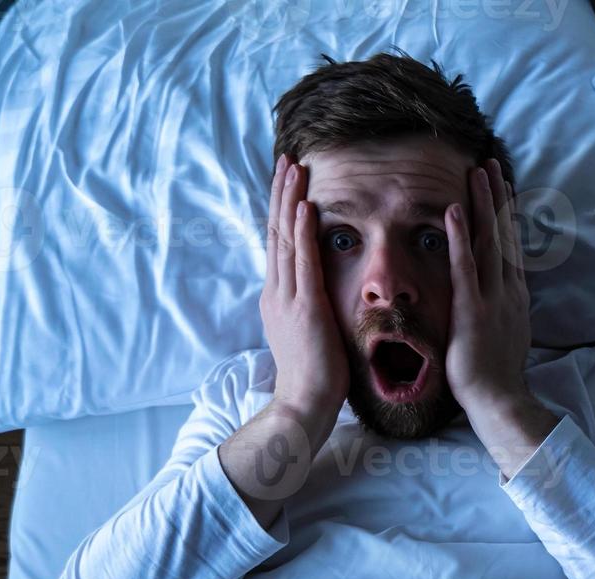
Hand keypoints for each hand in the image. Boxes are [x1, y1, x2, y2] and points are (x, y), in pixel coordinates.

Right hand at [261, 155, 346, 419]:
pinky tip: (306, 205)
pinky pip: (303, 261)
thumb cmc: (314, 374)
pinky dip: (303, 231)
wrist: (304, 402)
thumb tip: (317, 292)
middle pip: (276, 231)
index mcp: (278, 296)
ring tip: (294, 168)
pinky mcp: (305, 306)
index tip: (288, 181)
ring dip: (290, 200)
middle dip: (281, 193)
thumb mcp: (309, 332)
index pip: (280, 243)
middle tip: (286, 160)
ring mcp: (288, 297)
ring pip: (286, 238)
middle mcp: (277, 291)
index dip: (282, 210)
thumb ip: (309, 307)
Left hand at [444, 158, 532, 412]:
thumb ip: (499, 311)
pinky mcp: (473, 310)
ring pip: (489, 241)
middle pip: (504, 233)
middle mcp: (508, 290)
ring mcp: (492, 298)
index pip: (509, 245)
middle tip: (491, 163)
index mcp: (513, 296)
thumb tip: (496, 300)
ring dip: (482, 204)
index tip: (500, 186)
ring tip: (478, 171)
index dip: (505, 214)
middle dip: (497, 197)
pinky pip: (465, 266)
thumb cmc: (494, 377)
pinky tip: (451, 210)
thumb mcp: (503, 336)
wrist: (499, 401)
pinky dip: (459, 236)